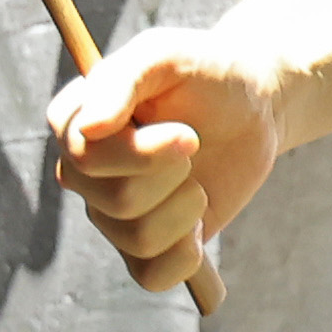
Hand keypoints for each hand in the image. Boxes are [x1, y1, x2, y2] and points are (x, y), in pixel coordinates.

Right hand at [49, 25, 285, 295]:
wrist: (255, 106)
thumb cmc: (207, 73)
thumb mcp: (167, 56)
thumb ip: (121, 81)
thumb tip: (87, 129)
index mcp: (76, 120)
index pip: (81, 155)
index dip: (139, 152)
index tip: (186, 133)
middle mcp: (85, 171)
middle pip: (114, 200)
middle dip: (172, 174)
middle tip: (195, 144)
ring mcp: (111, 212)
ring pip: (136, 237)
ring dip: (186, 206)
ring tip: (198, 178)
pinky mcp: (145, 247)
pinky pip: (151, 276)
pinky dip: (186, 256)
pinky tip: (199, 225)